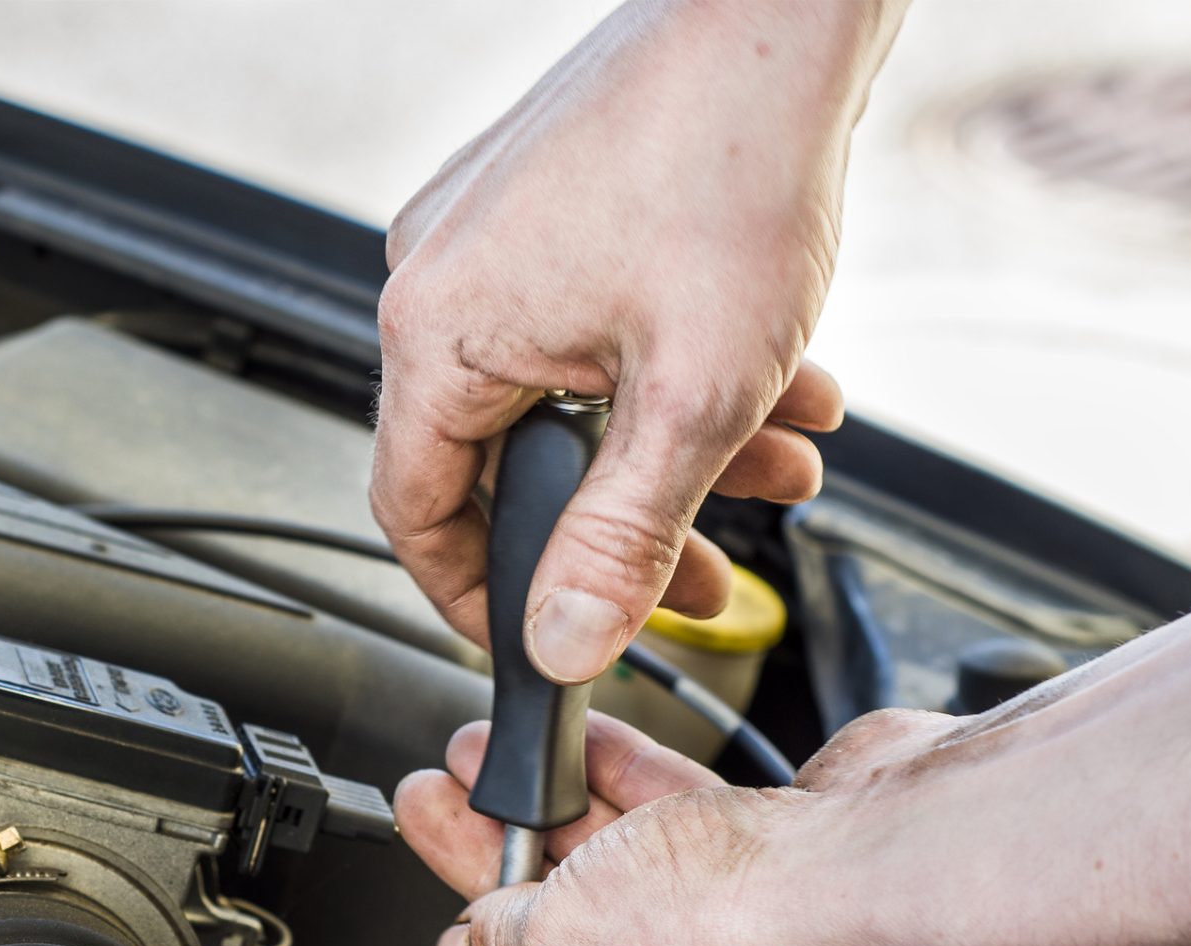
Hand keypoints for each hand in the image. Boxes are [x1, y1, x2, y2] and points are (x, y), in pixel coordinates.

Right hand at [373, 0, 903, 682]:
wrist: (774, 12)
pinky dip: (665, 375)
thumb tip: (567, 638)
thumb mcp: (691, 395)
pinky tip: (767, 387)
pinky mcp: (536, 210)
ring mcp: (483, 239)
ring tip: (769, 466)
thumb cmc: (727, 158)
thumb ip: (624, 537)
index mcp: (438, 332)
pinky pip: (583, 331)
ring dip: (667, 451)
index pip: (416, 512)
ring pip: (564, 398)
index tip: (542, 635)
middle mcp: (438, 280)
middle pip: (506, 460)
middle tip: (694, 572)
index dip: (478, 595)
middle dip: (619, 524)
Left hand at [395, 708, 951, 945]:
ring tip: (494, 762)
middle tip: (445, 817)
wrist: (897, 862)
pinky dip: (632, 796)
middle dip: (497, 872)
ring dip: (557, 818)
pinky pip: (686, 845)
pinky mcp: (785, 891)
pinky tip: (585, 747)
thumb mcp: (569, 938)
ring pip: (626, 890)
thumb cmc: (760, 940)